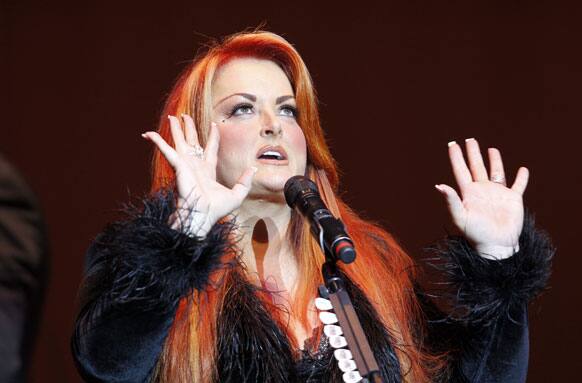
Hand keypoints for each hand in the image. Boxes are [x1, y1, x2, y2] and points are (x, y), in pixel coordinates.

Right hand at [142, 114, 256, 236]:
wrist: (202, 215)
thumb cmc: (217, 209)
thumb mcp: (237, 194)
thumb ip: (245, 181)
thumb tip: (254, 168)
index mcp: (208, 170)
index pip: (210, 148)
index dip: (213, 136)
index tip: (214, 125)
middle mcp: (195, 165)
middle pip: (192, 141)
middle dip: (189, 128)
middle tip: (184, 116)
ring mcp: (186, 164)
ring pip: (179, 141)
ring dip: (175, 129)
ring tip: (171, 116)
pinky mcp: (178, 165)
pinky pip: (166, 150)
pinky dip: (157, 141)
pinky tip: (148, 133)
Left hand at [435, 138, 528, 259]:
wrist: (495, 246)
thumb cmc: (475, 234)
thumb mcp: (460, 217)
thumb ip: (450, 200)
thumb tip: (439, 185)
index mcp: (468, 193)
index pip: (461, 170)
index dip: (456, 157)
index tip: (452, 144)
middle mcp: (482, 190)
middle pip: (477, 166)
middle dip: (473, 153)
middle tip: (469, 139)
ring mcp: (497, 194)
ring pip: (496, 172)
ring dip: (494, 160)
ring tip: (491, 149)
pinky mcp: (513, 200)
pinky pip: (518, 185)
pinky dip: (522, 178)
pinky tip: (523, 170)